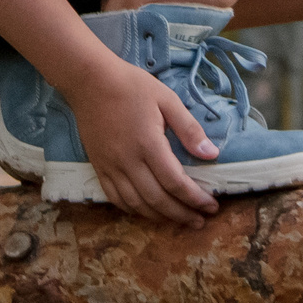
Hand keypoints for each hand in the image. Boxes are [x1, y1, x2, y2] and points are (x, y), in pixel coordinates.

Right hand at [62, 56, 220, 225]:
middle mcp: (128, 161)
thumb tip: (212, 154)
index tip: (211, 206)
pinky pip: (115, 198)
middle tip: (200, 221)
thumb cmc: (132, 86)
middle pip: (157, 199)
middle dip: (182, 214)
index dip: (195, 198)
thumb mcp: (167, 99)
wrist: (90, 81)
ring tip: (178, 220)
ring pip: (136, 204)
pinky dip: (133, 210)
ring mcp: (110, 167)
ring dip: (159, 217)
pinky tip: (147, 211)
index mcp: (148, 144)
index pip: (175, 182)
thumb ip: (189, 129)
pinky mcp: (99, 167)